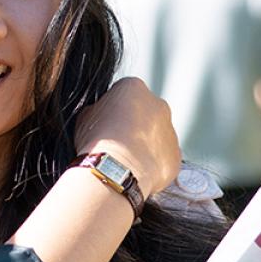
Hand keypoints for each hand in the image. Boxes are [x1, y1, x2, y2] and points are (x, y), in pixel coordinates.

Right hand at [74, 76, 180, 200]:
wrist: (115, 172)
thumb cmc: (98, 142)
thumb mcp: (85, 117)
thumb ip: (98, 111)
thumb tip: (100, 117)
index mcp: (134, 88)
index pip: (124, 94)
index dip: (113, 110)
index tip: (105, 124)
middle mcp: (159, 105)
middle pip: (146, 113)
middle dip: (134, 125)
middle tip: (117, 143)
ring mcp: (171, 132)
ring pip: (157, 137)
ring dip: (145, 145)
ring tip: (126, 162)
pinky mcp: (175, 157)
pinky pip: (163, 159)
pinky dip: (153, 165)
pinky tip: (136, 173)